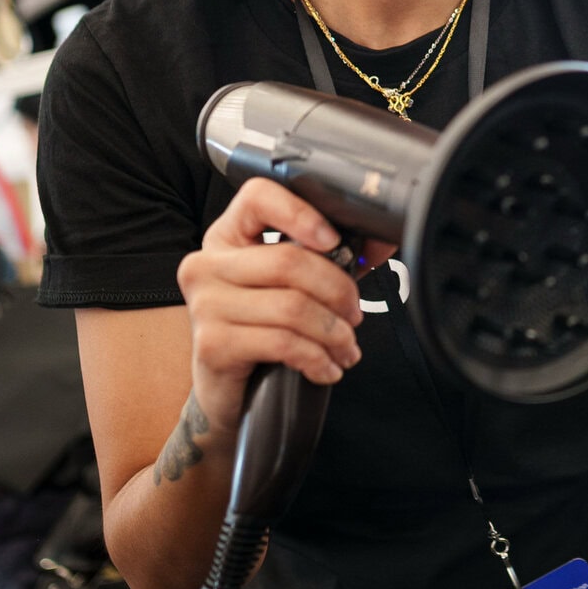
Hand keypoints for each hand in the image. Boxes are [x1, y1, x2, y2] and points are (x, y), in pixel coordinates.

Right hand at [176, 178, 373, 434]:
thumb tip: (382, 240)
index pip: (258, 196)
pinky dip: (316, 358)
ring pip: (291, 307)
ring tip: (346, 348)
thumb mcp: (294, 287)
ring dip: (333, 332)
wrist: (230, 393)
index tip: (334, 241)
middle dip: (337, 291)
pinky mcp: (213, 344)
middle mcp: (208, 263)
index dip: (301, 214)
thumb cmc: (263, 330)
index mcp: (228, 236)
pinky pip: (282, 343)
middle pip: (288, 261)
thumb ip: (332, 259)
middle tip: (354, 315)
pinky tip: (326, 368)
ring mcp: (205, 304)